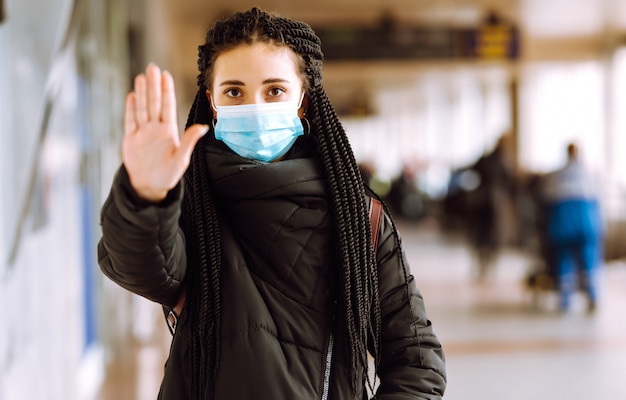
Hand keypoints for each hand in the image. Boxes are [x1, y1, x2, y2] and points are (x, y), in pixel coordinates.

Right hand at [122, 64, 207, 201]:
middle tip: (152, 68)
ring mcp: (142, 133)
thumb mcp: (181, 159)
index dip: (166, 91)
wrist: (149, 186)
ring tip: (141, 77)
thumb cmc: (168, 174)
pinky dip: (130, 109)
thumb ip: (189, 141)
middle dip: (153, 86)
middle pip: (154, 103)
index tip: (166, 75)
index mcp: (168, 131)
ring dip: (142, 93)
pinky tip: (132, 96)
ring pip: (141, 108)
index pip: (167, 107)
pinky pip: (130, 121)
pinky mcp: (131, 139)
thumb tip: (203, 127)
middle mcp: (155, 129)